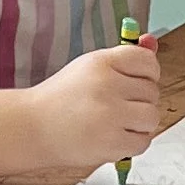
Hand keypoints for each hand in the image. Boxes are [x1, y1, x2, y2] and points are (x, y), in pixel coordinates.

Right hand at [26, 36, 165, 179]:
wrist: (32, 127)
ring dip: (139, 123)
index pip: (148, 61)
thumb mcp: (88, 68)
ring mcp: (110, 115)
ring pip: (152, 116)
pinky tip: (113, 137)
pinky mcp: (111, 142)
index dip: (147, 74)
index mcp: (101, 62)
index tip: (133, 83)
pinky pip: (144, 141)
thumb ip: (122, 58)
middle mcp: (107, 85)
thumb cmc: (62, 98)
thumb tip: (152, 41)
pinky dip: (133, 142)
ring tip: (116, 123)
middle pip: (152, 91)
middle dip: (138, 100)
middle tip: (114, 106)